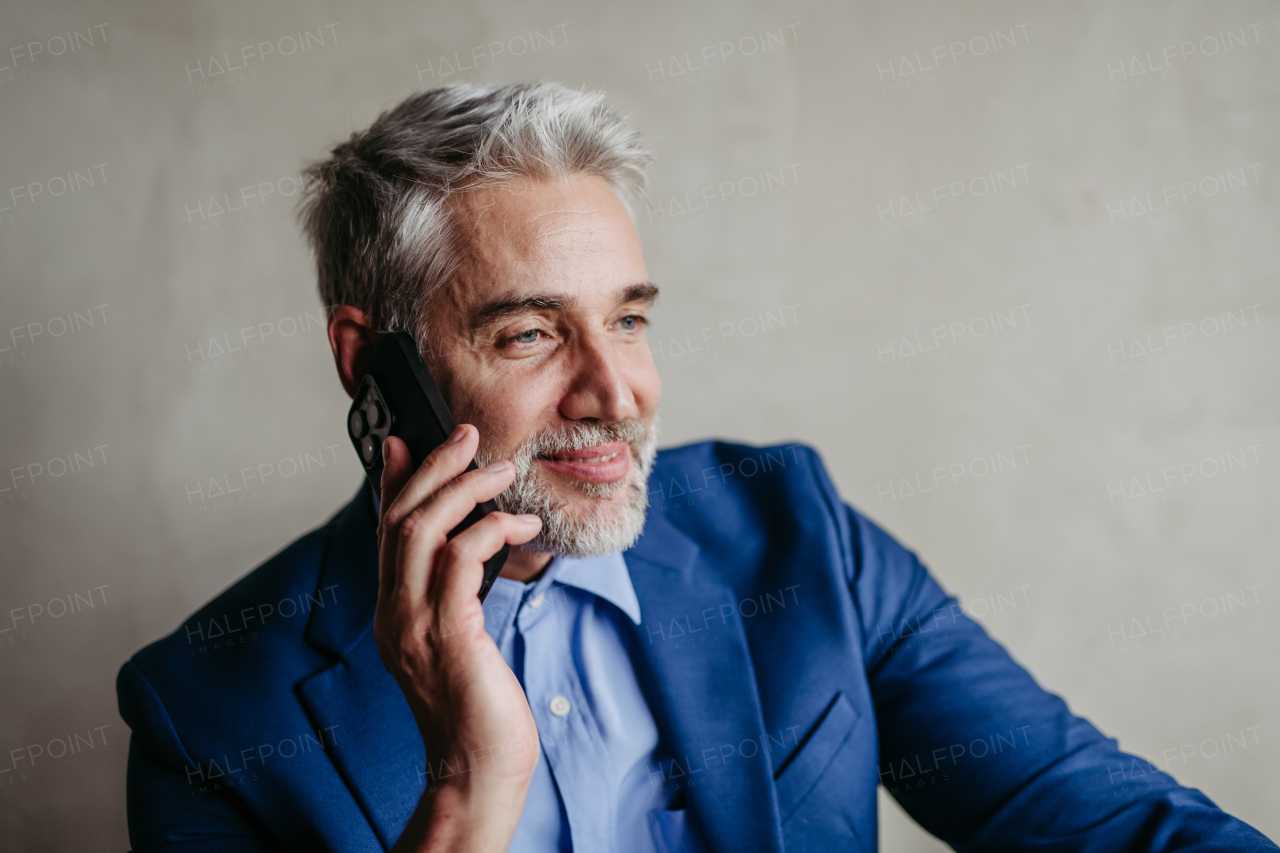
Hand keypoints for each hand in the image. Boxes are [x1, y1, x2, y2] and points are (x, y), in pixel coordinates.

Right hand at [375, 424, 541, 852]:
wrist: (478, 771)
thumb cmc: (481, 710)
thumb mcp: (463, 641)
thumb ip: (459, 594)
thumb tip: (472, 547)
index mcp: (394, 614)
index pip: (385, 532)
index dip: (395, 481)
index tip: (410, 441)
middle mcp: (394, 615)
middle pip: (398, 519)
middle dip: (432, 468)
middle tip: (465, 436)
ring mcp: (414, 625)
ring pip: (420, 530)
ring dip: (462, 489)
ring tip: (498, 469)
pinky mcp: (447, 636)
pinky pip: (459, 561)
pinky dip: (489, 530)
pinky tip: (520, 523)